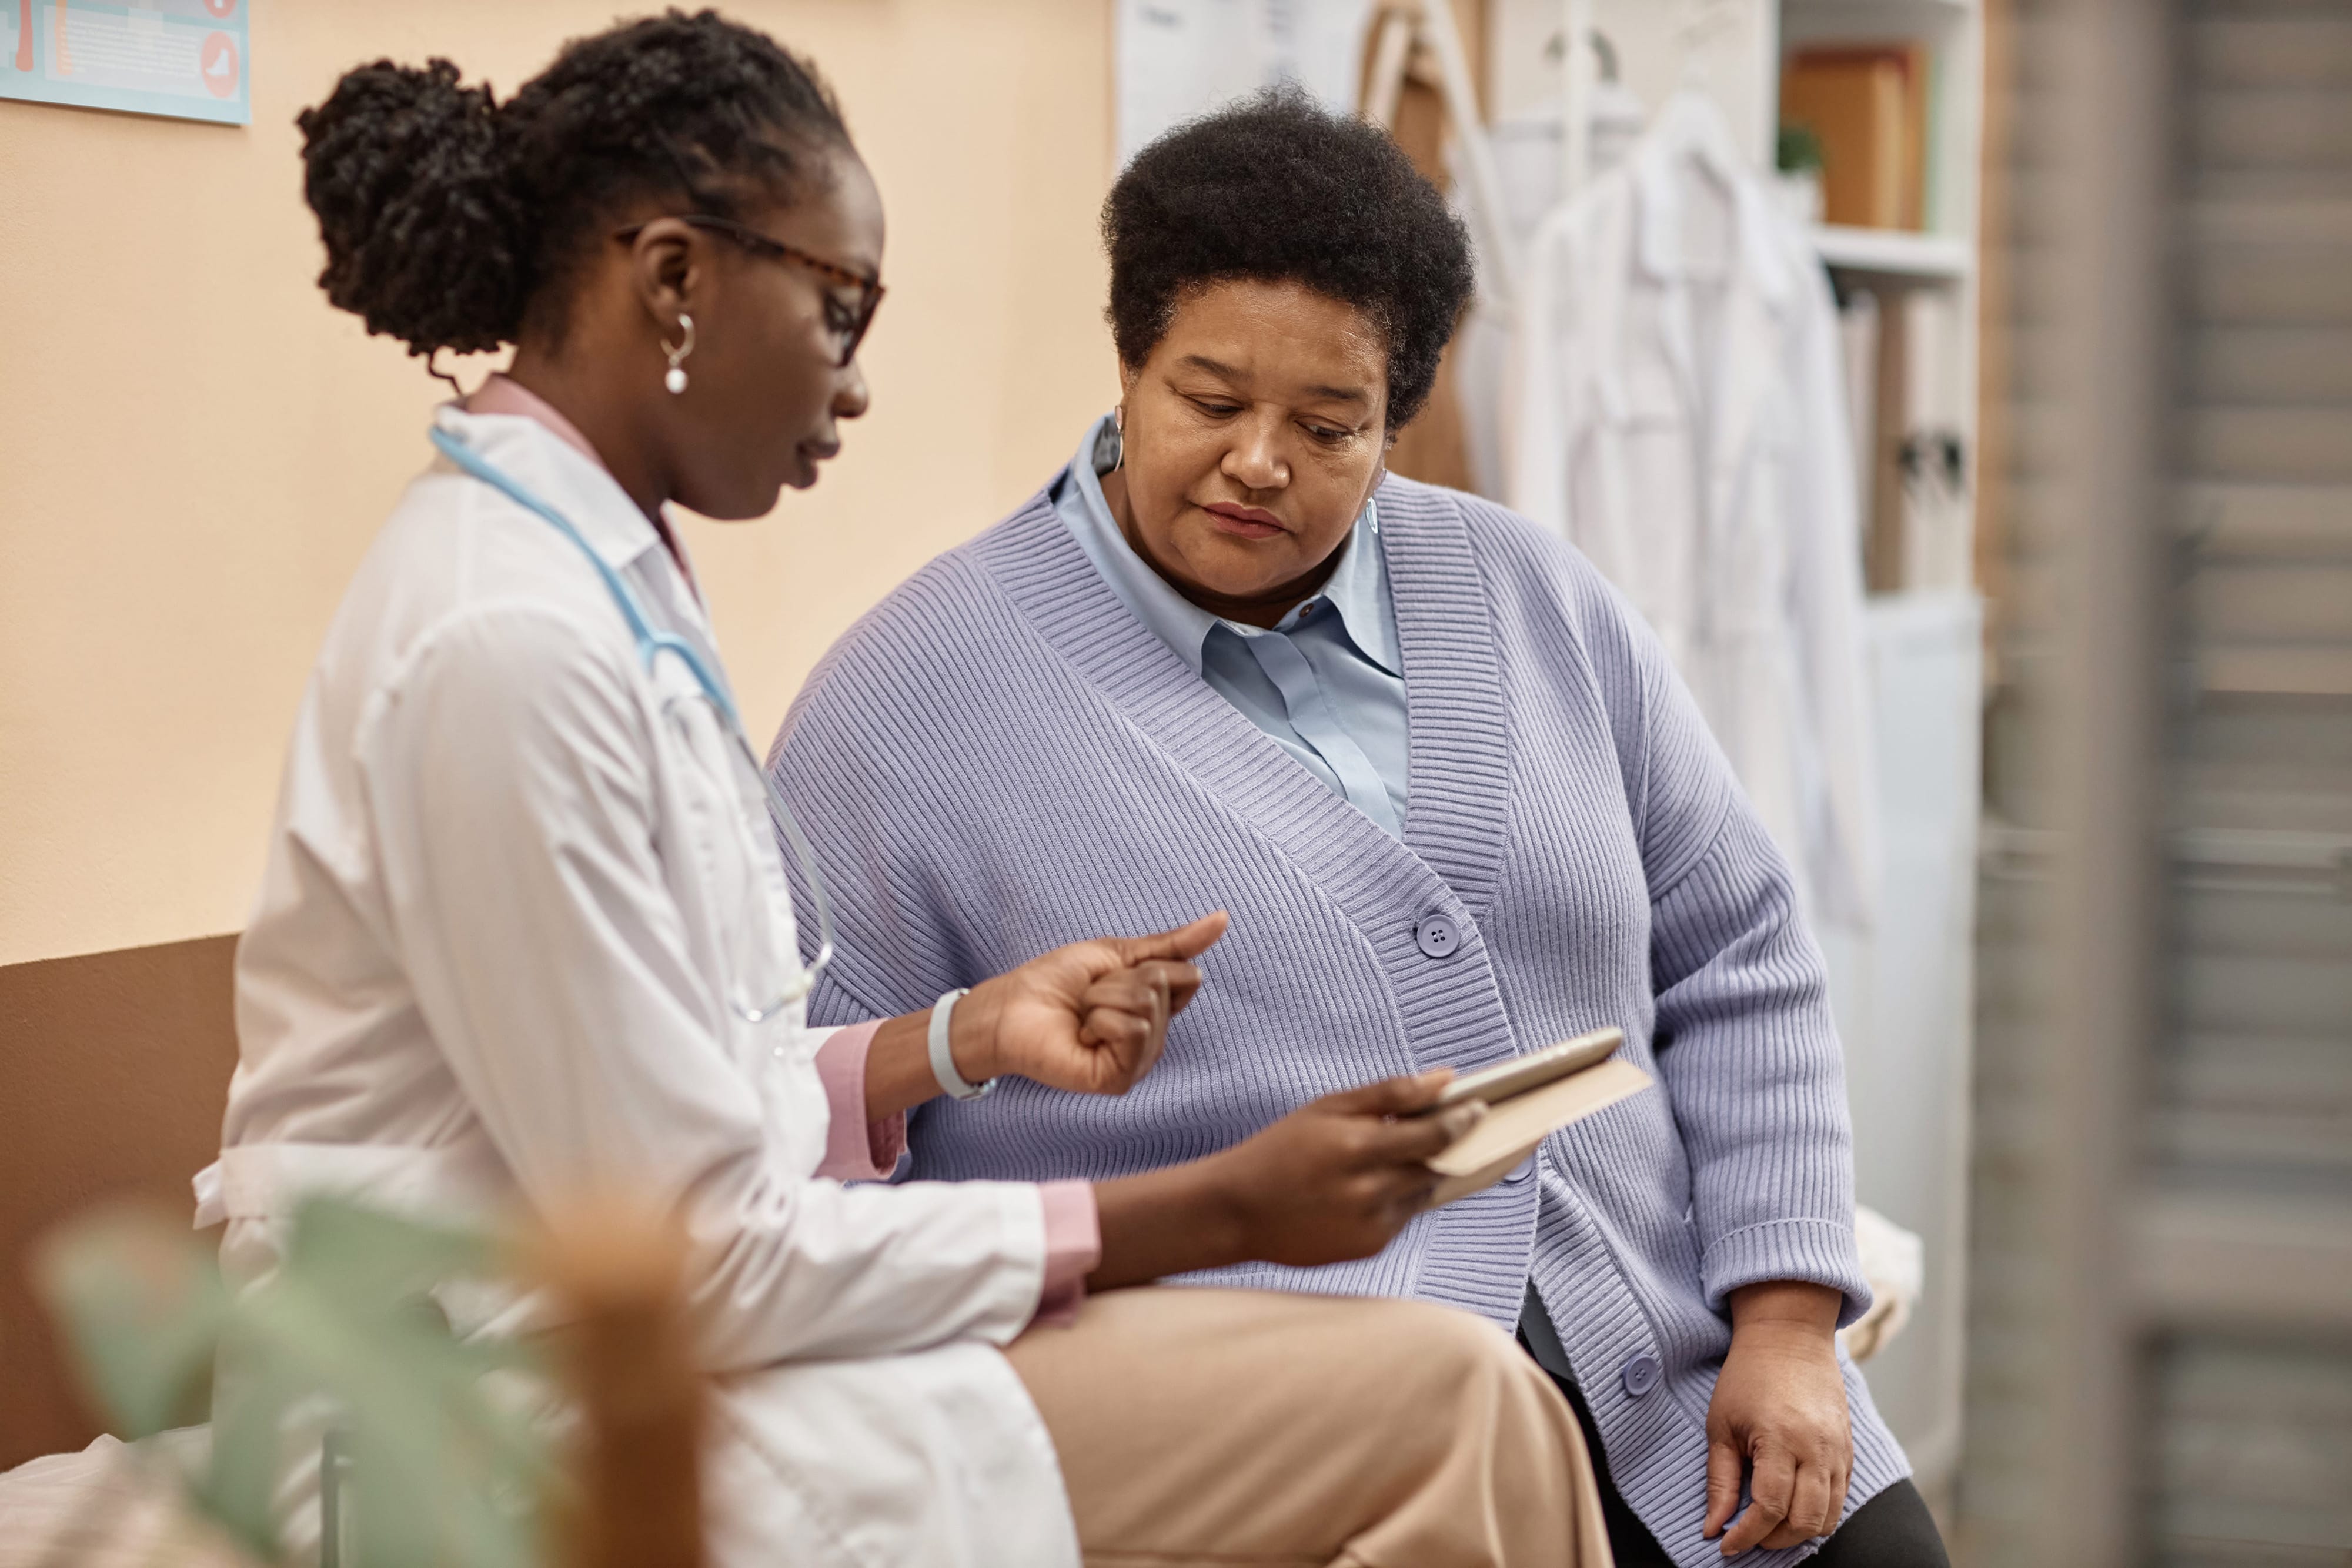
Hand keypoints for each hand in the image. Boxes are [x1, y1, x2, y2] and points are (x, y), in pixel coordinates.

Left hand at [957, 912, 1227, 1095]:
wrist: (1010, 1006)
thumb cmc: (1057, 981)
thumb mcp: (1119, 953)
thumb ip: (1173, 944)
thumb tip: (1224, 918)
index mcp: (1158, 1012)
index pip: (1188, 977)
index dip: (1147, 965)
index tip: (1112, 974)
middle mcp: (1154, 1040)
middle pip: (1164, 986)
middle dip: (1118, 980)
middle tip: (1088, 997)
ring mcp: (1138, 1062)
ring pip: (1148, 1006)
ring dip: (1103, 998)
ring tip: (1082, 1015)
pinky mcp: (1119, 1079)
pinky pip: (1133, 1030)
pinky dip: (1100, 1019)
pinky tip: (1081, 1035)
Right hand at [1209, 1071, 1484, 1265]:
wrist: (1238, 1211)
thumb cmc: (1282, 1149)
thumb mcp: (1328, 1108)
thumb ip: (1390, 1093)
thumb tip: (1447, 1078)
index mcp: (1357, 1148)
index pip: (1433, 1134)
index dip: (1463, 1120)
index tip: (1481, 1108)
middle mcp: (1368, 1191)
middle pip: (1436, 1166)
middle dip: (1450, 1147)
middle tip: (1458, 1129)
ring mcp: (1371, 1224)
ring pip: (1423, 1192)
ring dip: (1421, 1173)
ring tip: (1392, 1157)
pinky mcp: (1369, 1247)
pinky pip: (1403, 1216)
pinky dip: (1398, 1198)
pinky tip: (1368, 1187)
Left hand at [1703, 1281, 1852, 1556]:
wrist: (1789, 1336)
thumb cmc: (1748, 1376)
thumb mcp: (1722, 1425)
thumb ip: (1720, 1480)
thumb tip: (1713, 1527)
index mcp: (1781, 1439)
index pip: (1769, 1509)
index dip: (1746, 1535)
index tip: (1727, 1546)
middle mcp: (1818, 1449)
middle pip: (1805, 1521)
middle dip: (1774, 1540)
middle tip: (1747, 1537)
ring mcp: (1839, 1450)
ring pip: (1829, 1517)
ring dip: (1799, 1532)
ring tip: (1769, 1527)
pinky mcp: (1849, 1449)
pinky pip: (1841, 1498)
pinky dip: (1819, 1513)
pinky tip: (1793, 1507)